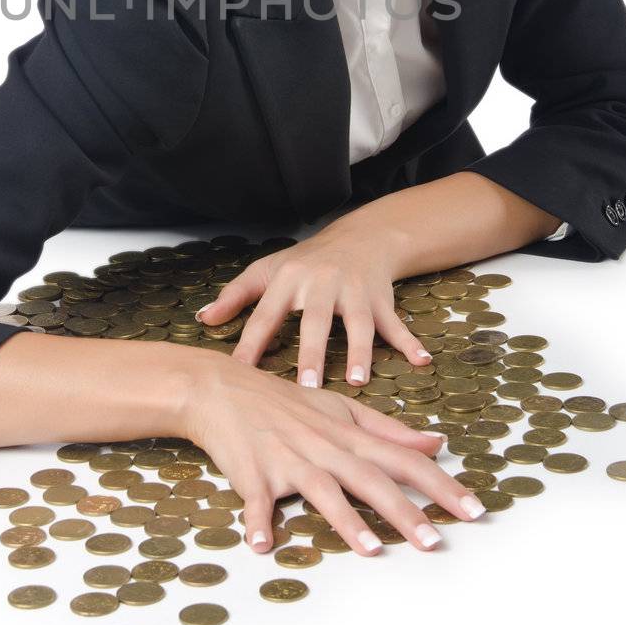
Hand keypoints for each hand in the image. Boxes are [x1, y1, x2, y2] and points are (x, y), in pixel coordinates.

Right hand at [183, 352, 486, 553]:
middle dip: (406, 511)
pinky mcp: (252, 473)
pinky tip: (263, 543)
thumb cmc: (283, 402)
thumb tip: (438, 441)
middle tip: (435, 543)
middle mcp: (324, 447)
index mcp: (348, 434)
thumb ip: (390, 429)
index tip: (474, 509)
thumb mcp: (341, 410)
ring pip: (322, 490)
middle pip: (372, 479)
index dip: (440, 484)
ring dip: (345, 520)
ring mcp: (288, 460)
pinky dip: (258, 520)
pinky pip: (257, 500)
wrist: (221, 388)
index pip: (404, 459)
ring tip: (370, 549)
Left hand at [194, 211, 431, 387]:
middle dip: (311, 353)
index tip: (239, 375)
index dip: (251, 344)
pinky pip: (395, 323)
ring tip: (357, 381)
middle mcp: (321, 282)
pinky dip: (409, 342)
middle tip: (306, 388)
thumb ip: (236, 296)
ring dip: (359, 351)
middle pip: (315, 320)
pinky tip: (421, 361)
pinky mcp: (381, 297)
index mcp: (288, 279)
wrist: (360, 236)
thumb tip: (203, 319)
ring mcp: (355, 289)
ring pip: (358, 323)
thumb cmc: (306, 261)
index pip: (265, 315)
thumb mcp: (268, 270)